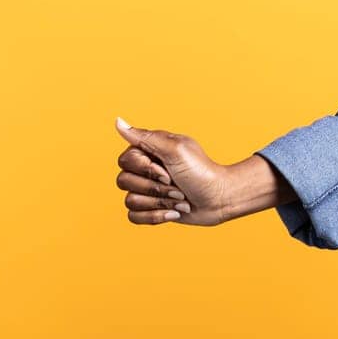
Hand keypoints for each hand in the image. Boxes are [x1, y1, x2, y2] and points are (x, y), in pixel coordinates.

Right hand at [115, 117, 231, 225]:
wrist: (220, 198)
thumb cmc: (201, 171)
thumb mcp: (175, 150)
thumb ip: (145, 137)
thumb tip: (117, 121)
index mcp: (148, 150)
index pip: (125, 161)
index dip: (146, 170)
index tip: (168, 171)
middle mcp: (143, 169)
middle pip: (124, 182)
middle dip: (156, 189)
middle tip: (178, 185)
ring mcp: (146, 189)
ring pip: (130, 201)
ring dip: (160, 203)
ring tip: (180, 199)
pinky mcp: (150, 208)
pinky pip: (133, 216)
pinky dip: (156, 216)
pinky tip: (175, 212)